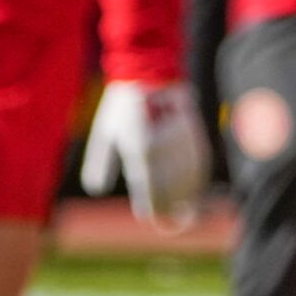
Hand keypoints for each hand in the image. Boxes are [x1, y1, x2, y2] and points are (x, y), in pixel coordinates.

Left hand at [81, 80, 209, 224]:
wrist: (150, 73)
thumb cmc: (122, 105)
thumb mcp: (105, 133)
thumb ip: (101, 163)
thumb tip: (96, 189)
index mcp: (139, 148)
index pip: (148, 188)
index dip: (152, 207)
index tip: (151, 219)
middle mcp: (162, 146)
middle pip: (170, 187)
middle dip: (171, 207)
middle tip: (169, 221)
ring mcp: (181, 140)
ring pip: (188, 177)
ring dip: (187, 196)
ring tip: (185, 211)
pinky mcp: (194, 132)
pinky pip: (199, 162)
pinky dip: (198, 179)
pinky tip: (196, 188)